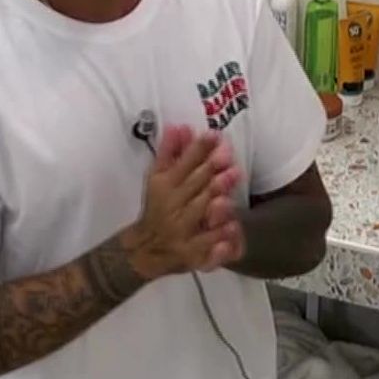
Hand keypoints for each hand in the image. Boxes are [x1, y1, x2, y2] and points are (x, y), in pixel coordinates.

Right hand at [127, 124, 243, 277]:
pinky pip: (206, 244)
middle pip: (194, 186)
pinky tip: (233, 227)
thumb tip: (179, 125)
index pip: (182, 165)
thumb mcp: (157, 178)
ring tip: (232, 179)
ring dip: (216, 195)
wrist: (145, 248)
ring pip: (200, 212)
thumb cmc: (158, 206)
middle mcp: (172, 206)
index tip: (214, 134)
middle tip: (228, 154)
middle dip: (210, 170)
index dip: (198, 149)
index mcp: (164, 186)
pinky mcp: (191, 253)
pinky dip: (218, 237)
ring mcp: (182, 231)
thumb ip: (168, 152)